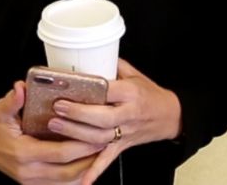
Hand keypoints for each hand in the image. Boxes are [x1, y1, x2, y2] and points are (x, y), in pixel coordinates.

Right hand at [0, 81, 102, 183]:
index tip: (97, 135)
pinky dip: (75, 176)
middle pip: (68, 171)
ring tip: (101, 153)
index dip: (81, 146)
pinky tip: (87, 165)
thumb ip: (12, 101)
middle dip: (90, 159)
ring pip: (66, 181)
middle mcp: (28, 171)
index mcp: (22, 153)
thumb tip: (20, 88)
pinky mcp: (33, 184)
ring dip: (86, 169)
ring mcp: (31, 181)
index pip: (59, 153)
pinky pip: (59, 184)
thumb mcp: (0, 111)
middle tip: (106, 143)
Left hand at [45, 59, 181, 184]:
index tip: (70, 86)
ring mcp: (126, 132)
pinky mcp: (123, 146)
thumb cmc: (150, 93)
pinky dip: (94, 171)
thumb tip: (88, 55)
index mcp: (131, 93)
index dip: (89, 90)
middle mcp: (129, 114)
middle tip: (57, 108)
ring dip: (77, 134)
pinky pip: (107, 159)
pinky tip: (81, 180)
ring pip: (101, 137)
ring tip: (56, 126)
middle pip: (102, 117)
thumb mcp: (134, 74)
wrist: (171, 116)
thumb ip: (112, 65)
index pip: (109, 91)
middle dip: (78, 114)